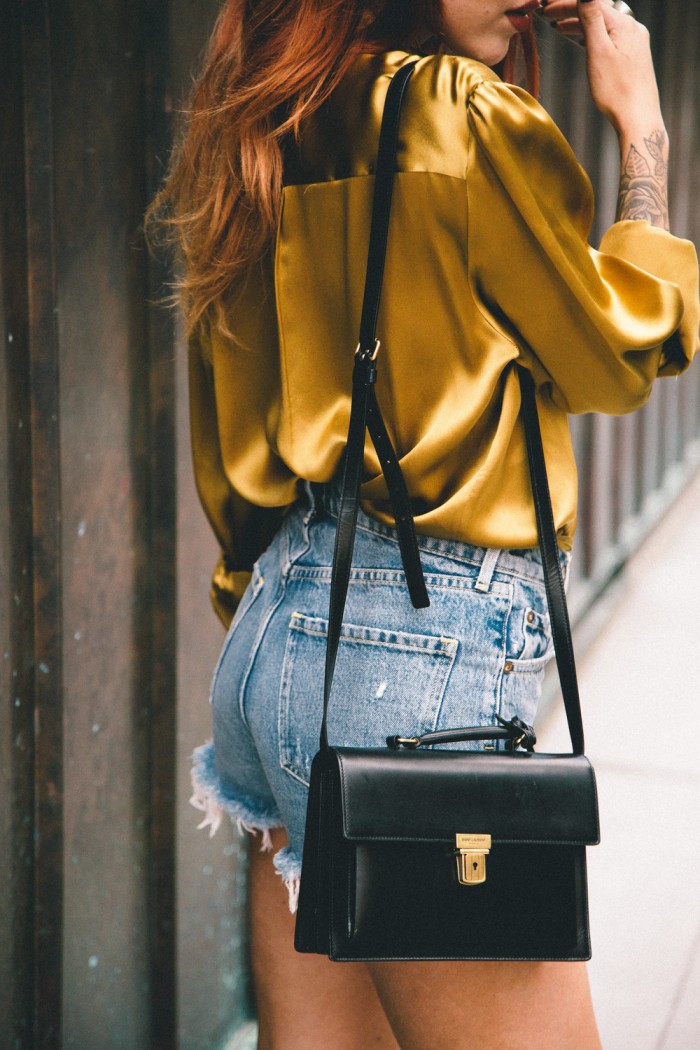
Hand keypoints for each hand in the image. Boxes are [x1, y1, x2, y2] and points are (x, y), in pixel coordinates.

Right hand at [541, 0, 662, 135]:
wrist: (638, 118)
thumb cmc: (617, 92)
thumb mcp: (598, 52)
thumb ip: (591, 20)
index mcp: (624, 24)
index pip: (592, 4)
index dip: (567, 4)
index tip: (547, 8)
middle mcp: (633, 28)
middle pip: (598, 12)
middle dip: (573, 11)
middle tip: (550, 15)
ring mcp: (635, 42)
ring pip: (604, 25)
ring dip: (581, 24)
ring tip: (560, 27)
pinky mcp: (634, 56)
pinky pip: (610, 37)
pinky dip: (593, 36)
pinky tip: (582, 42)